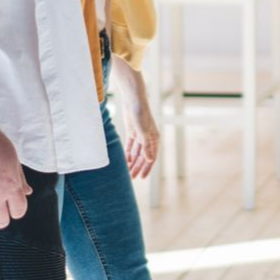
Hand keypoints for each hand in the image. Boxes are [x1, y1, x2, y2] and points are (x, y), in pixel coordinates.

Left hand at [116, 63, 159, 179]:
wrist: (134, 100)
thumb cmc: (141, 114)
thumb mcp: (143, 132)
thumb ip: (146, 146)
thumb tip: (150, 159)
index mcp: (154, 138)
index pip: (151, 157)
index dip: (146, 168)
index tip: (141, 177)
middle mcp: (148, 138)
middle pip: (143, 157)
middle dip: (138, 167)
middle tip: (131, 179)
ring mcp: (140, 135)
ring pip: (136, 153)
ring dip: (132, 162)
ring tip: (127, 172)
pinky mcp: (132, 132)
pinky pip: (131, 146)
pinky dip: (128, 154)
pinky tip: (125, 161)